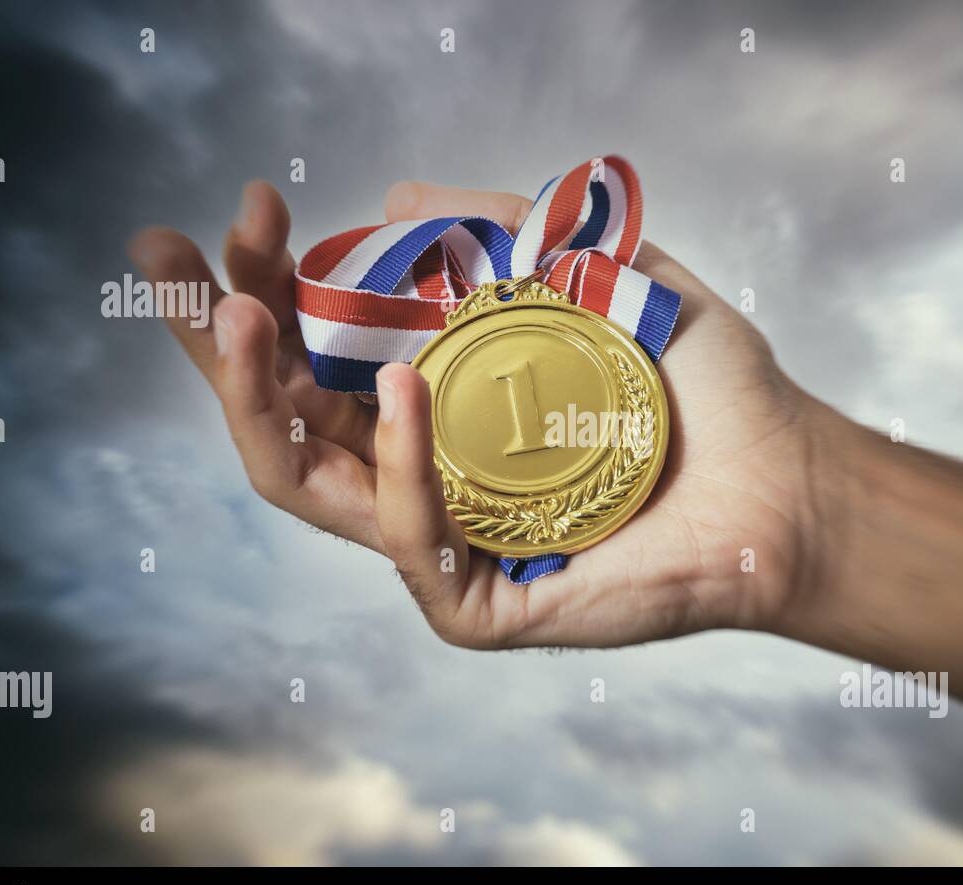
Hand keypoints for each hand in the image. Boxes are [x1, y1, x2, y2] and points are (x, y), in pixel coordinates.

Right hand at [130, 181, 834, 648]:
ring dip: (261, 395)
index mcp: (436, 409)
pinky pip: (408, 542)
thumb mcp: (610, 281)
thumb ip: (511, 238)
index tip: (251, 207)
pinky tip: (399, 390)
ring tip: (247, 311)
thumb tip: (392, 201)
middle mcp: (422, 476)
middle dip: (215, 334)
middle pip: (279, 417)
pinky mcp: (478, 606)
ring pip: (305, 486)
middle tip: (174, 257)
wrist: (789, 480)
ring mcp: (442, 544)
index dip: (268, 280)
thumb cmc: (706, 391)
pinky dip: (399, 468)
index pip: (316, 352)